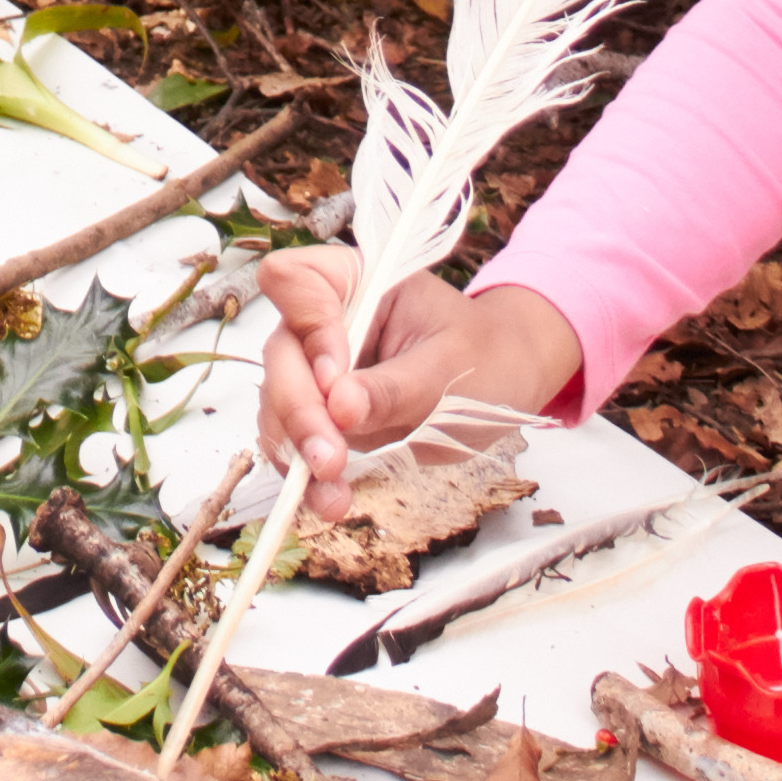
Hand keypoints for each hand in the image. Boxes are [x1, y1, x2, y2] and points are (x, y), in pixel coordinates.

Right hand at [251, 252, 590, 522]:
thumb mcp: (450, 370)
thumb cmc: (486, 357)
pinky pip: (296, 441)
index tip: (335, 379)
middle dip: (299, 408)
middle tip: (329, 459)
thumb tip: (338, 406)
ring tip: (332, 493)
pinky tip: (329, 499)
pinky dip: (306, 474)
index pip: (297, 281)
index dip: (306, 326)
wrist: (504, 386)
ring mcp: (319, 371)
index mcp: (357, 283)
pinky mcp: (324, 415)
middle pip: (281, 353)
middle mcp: (326, 322)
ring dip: (297, 449)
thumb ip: (394, 387)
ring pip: (278, 402)